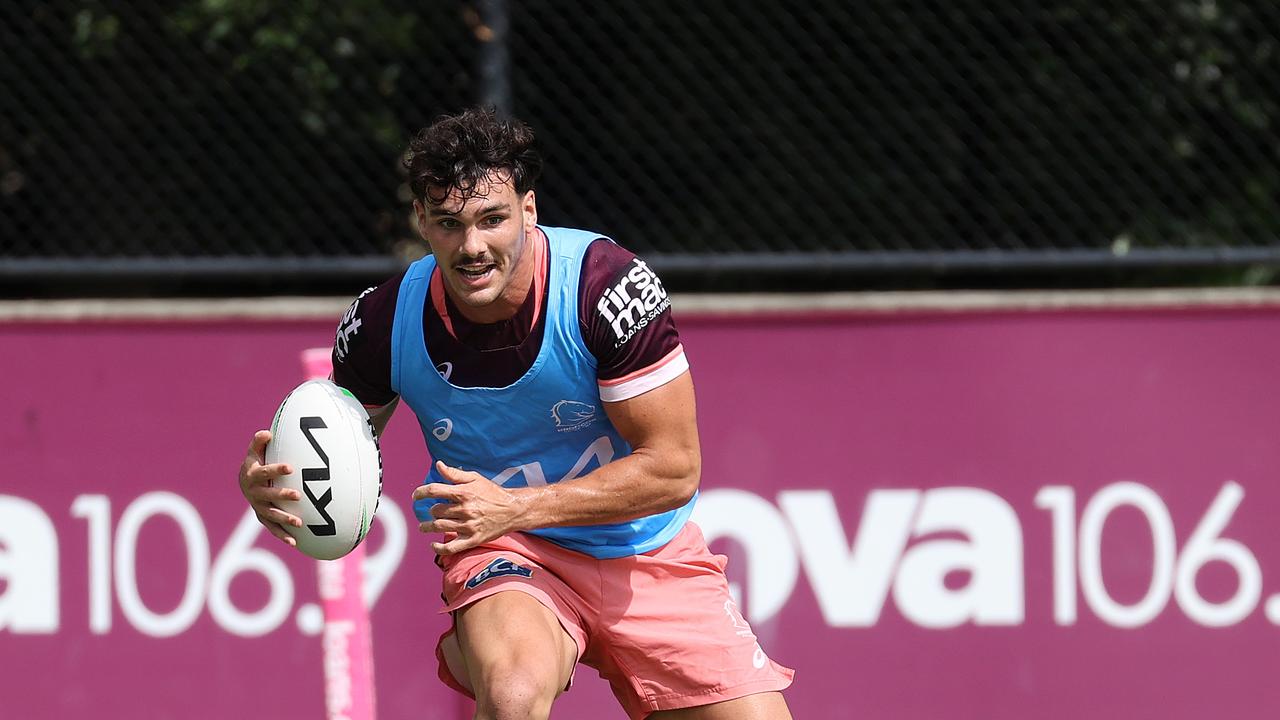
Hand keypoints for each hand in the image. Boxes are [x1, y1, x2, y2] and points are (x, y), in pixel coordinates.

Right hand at [238, 430, 303, 547]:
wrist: (245, 482)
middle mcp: (253, 493)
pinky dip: (282, 535)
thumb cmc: (255, 463)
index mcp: (252, 476)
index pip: (265, 472)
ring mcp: (258, 507)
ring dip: (284, 519)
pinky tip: (295, 542)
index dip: (277, 469)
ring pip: (271, 514)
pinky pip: (273, 528)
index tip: (291, 468)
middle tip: (298, 495)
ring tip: (299, 522)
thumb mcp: (254, 451)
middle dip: (282, 495)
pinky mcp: (263, 517)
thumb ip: (259, 442)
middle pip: (268, 495)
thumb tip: (267, 433)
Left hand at [412, 460, 527, 554]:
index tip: (416, 496)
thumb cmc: (492, 492)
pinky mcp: (473, 539)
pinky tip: (433, 544)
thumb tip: (438, 465)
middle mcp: (465, 509)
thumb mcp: (475, 479)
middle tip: (433, 512)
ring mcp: (469, 526)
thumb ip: (455, 474)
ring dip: (427, 527)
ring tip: (424, 527)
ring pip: (440, 527)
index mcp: (464, 493)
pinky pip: (451, 547)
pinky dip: (439, 547)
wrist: (513, 510)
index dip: (420, 493)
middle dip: (431, 511)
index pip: (434, 491)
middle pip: (436, 511)